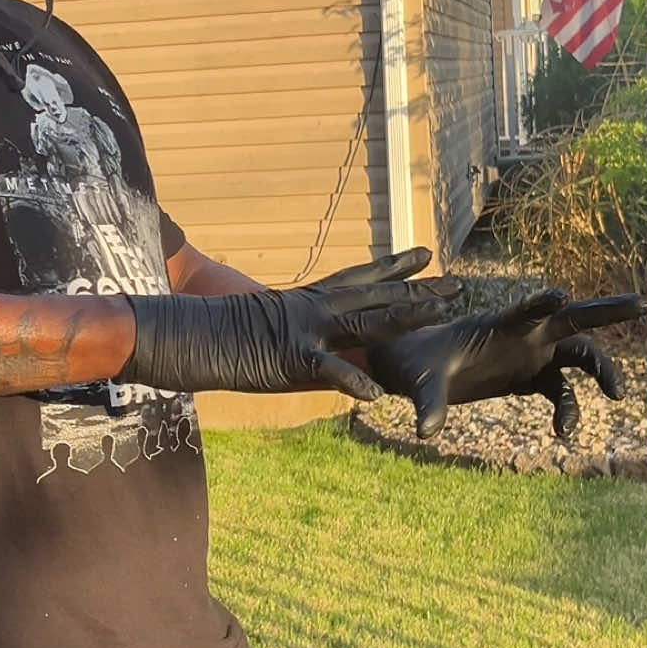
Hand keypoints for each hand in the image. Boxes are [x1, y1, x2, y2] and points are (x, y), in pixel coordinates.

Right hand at [118, 247, 459, 399]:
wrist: (186, 332)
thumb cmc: (218, 331)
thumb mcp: (265, 329)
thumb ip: (296, 334)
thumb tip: (313, 346)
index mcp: (307, 301)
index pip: (360, 278)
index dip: (394, 266)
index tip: (425, 253)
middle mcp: (314, 309)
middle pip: (377, 296)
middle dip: (420, 290)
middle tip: (460, 283)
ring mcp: (306, 331)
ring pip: (367, 322)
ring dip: (406, 316)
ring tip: (442, 314)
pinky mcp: (290, 358)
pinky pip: (328, 370)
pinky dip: (352, 381)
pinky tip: (378, 394)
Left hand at [365, 289, 646, 438]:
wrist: (417, 368)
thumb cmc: (417, 364)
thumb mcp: (421, 381)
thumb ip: (428, 403)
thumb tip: (424, 432)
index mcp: (496, 324)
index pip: (525, 310)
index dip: (543, 303)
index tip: (562, 296)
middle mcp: (521, 335)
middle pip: (571, 319)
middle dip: (606, 310)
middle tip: (641, 304)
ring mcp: (530, 355)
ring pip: (577, 355)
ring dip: (601, 370)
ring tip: (617, 394)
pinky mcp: (529, 377)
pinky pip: (561, 392)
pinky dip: (568, 411)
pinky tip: (562, 434)